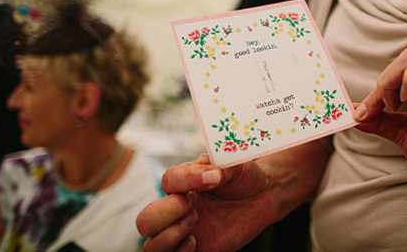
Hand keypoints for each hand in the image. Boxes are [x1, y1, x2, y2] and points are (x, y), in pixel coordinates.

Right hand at [136, 140, 328, 250]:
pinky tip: (197, 240)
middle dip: (167, 214)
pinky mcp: (196, 250)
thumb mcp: (235, 163)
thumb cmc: (243, 176)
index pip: (168, 181)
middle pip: (145, 220)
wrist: (261, 195)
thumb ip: (221, 166)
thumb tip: (211, 175)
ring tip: (195, 222)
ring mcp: (182, 232)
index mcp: (181, 183)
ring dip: (171, 236)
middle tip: (194, 207)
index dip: (187, 181)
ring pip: (151, 246)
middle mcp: (175, 209)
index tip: (213, 177)